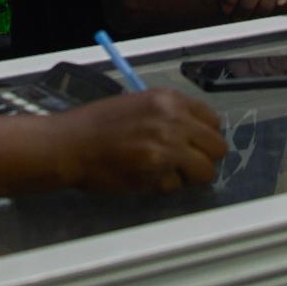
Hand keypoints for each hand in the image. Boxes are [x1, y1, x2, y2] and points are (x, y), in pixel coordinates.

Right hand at [58, 91, 228, 193]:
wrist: (68, 144)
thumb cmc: (96, 125)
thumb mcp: (138, 105)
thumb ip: (169, 116)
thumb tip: (196, 134)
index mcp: (169, 99)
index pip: (213, 120)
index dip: (204, 137)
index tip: (194, 146)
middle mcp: (173, 118)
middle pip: (218, 147)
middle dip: (203, 159)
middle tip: (183, 164)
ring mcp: (166, 144)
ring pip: (205, 171)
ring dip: (189, 176)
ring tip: (164, 172)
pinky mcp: (156, 169)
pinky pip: (177, 185)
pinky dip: (164, 186)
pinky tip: (144, 176)